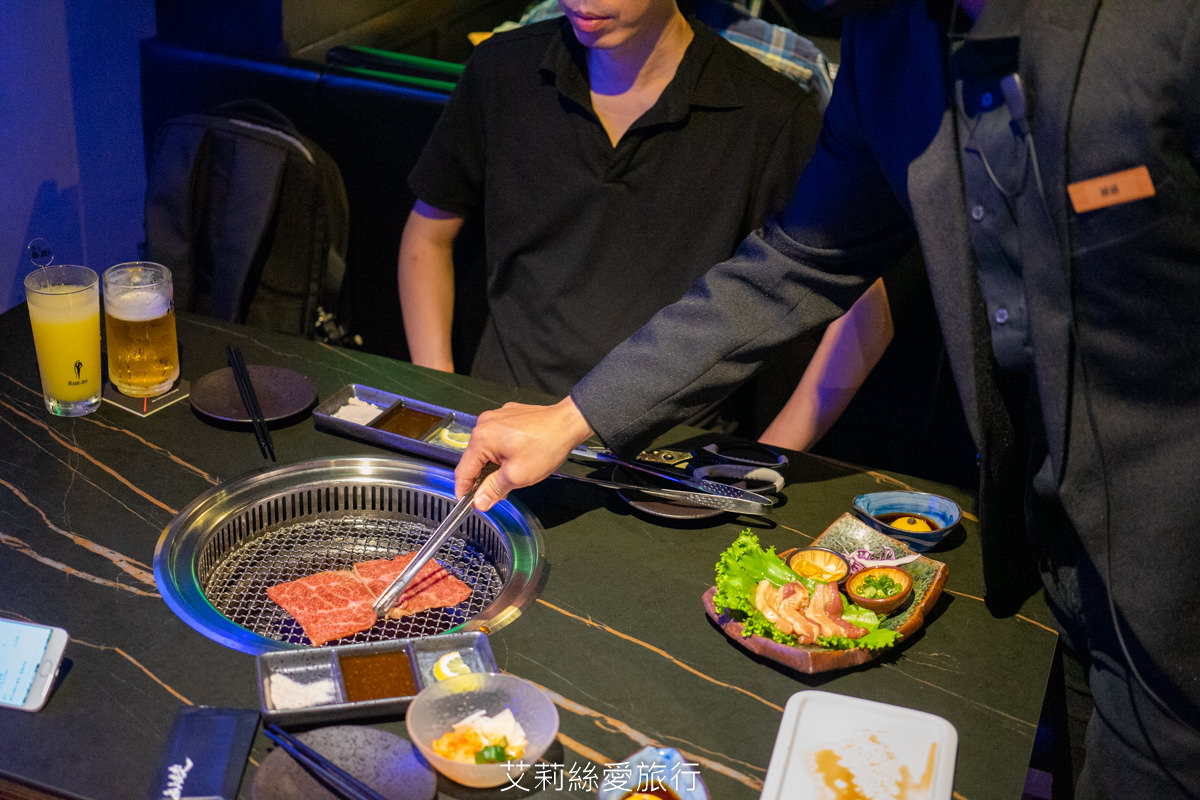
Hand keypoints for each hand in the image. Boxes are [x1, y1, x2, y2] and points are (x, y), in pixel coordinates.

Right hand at [454, 396, 593, 510]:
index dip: (463, 490)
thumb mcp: (517, 476)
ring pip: (487, 448)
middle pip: (475, 459)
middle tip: (494, 494)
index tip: (466, 503)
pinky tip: (517, 458)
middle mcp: (485, 423)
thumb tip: (479, 502)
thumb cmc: (546, 446)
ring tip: (511, 476)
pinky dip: (503, 451)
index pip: (463, 470)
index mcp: (482, 438)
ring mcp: (497, 417)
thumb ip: (493, 490)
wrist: (568, 423)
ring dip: (494, 465)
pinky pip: (498, 437)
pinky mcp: (509, 415)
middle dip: (483, 478)